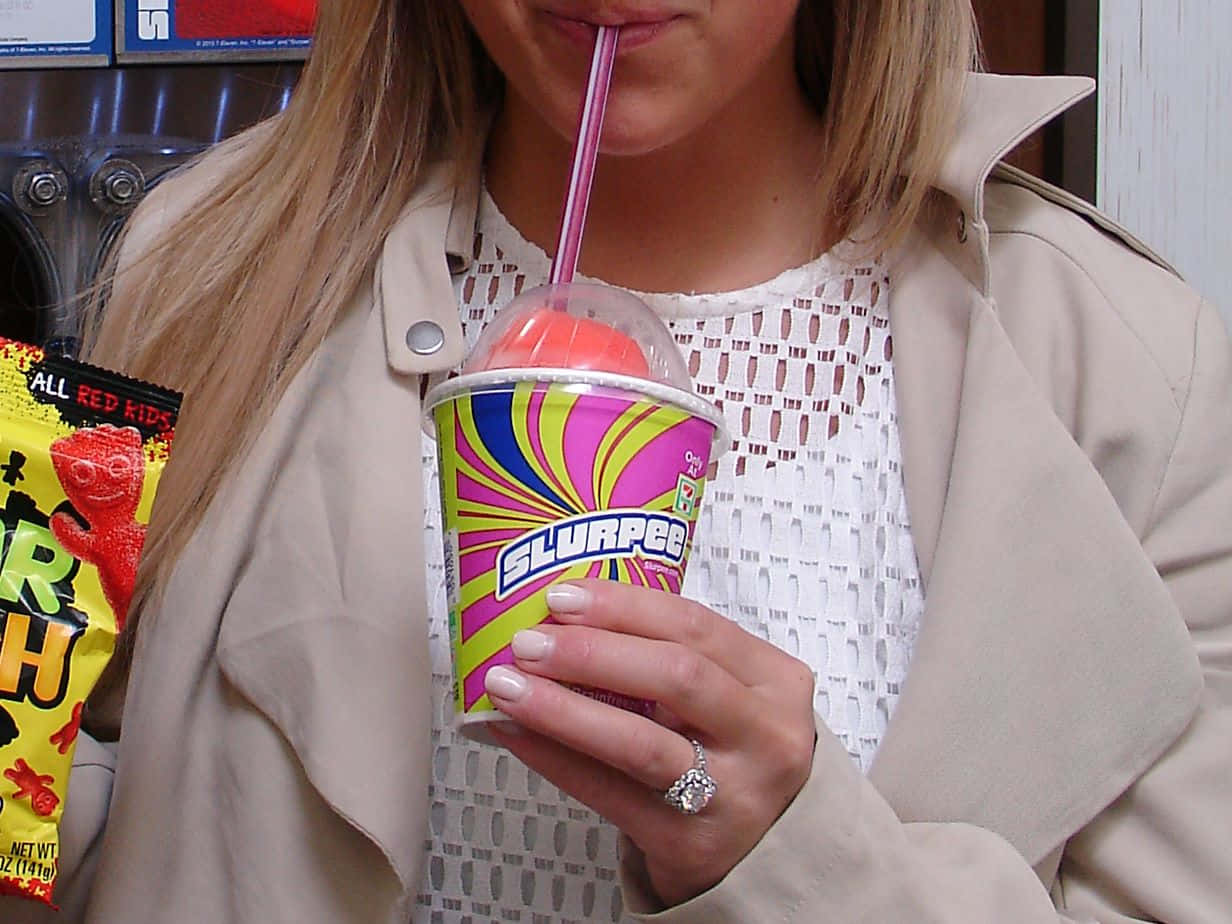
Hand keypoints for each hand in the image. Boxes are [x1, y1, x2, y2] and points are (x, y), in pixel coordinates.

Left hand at [484, 578, 817, 906]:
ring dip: (563, 708)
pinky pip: (610, 793)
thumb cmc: (734, 756)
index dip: (624, 607)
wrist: (768, 854)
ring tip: (508, 687)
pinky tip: (517, 735)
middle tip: (528, 641)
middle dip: (591, 651)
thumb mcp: (732, 698)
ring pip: (639, 741)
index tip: (562, 595)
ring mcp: (732, 794)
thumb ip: (675, 659)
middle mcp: (765, 736)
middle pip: (675, 675)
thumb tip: (567, 621)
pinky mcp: (690, 843)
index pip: (696, 626)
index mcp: (777, 682)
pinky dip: (556, 759)